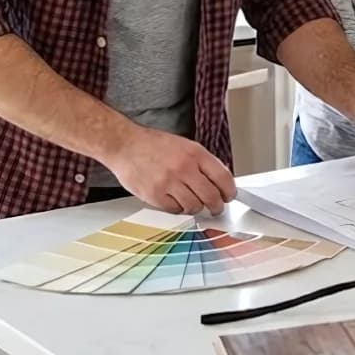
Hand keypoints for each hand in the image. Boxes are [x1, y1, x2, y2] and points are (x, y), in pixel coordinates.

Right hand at [101, 123, 236, 215]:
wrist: (124, 144)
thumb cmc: (152, 145)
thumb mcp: (184, 145)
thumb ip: (202, 162)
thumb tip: (220, 178)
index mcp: (195, 153)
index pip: (223, 177)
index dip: (229, 191)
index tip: (229, 196)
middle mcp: (184, 167)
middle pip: (211, 196)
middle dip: (216, 206)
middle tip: (215, 208)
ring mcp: (169, 182)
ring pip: (194, 206)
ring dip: (195, 208)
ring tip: (191, 202)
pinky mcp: (155, 195)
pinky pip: (175, 210)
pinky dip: (177, 208)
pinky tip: (174, 200)